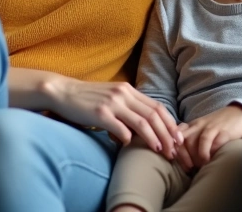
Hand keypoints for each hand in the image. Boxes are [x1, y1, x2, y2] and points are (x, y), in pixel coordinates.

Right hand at [43, 78, 182, 158]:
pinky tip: (130, 146)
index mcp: (129, 90)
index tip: (178, 138)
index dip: (170, 123)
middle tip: (174, 149)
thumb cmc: (88, 98)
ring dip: (153, 138)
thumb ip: (129, 108)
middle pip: (154, 115)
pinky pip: (120, 128)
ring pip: (142, 122)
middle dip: (167, 134)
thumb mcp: (112, 97)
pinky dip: (128, 139)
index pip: (157, 107)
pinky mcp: (100, 113)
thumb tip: (145, 127)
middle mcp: (124, 94)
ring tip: (160, 150)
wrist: (62, 92)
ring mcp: (112, 103)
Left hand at [176, 105, 241, 169]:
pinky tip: (212, 161)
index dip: (175, 150)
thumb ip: (191, 140)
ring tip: (201, 166)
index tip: (178, 162)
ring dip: (198, 156)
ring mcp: (213, 127)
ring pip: (199, 140)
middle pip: (186, 139)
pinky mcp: (225, 132)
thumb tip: (181, 160)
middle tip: (190, 168)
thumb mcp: (201, 129)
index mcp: (192, 125)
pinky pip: (216, 142)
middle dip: (185, 156)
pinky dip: (212, 153)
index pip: (176, 135)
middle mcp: (200, 125)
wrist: (239, 113)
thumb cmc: (218, 126)